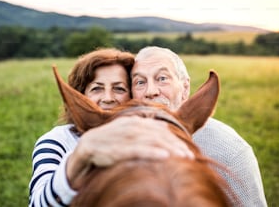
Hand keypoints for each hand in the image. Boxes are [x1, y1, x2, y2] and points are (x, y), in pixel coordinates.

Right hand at [66, 116, 193, 188]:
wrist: (88, 145)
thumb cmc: (112, 140)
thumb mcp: (129, 131)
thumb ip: (146, 129)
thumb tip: (164, 129)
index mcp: (136, 121)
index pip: (160, 130)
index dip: (175, 139)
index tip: (188, 149)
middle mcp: (132, 126)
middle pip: (159, 135)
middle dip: (176, 145)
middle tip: (190, 156)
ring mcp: (124, 137)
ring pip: (151, 142)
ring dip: (169, 149)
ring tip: (183, 157)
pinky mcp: (117, 149)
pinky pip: (137, 151)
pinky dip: (152, 153)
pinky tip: (165, 157)